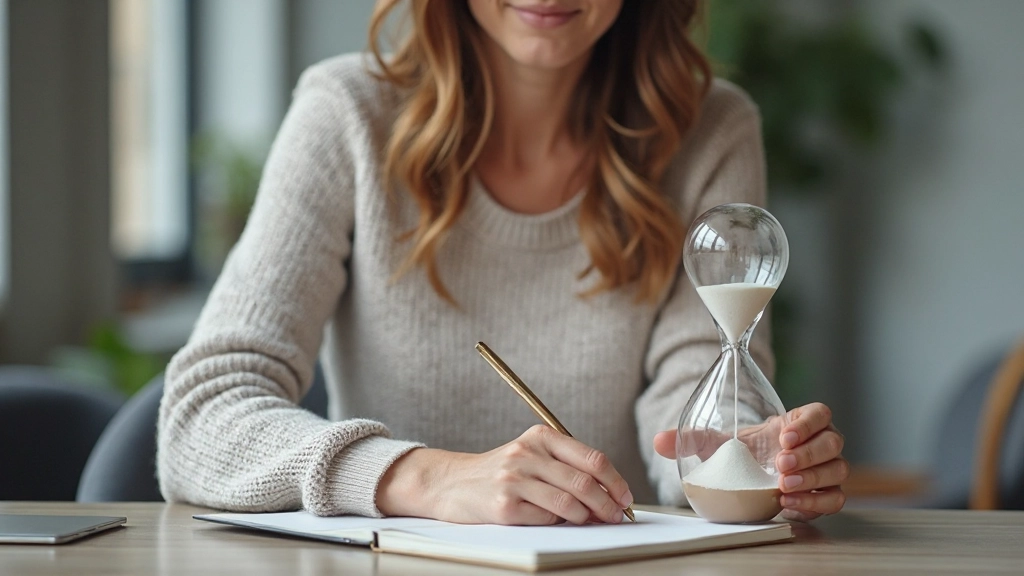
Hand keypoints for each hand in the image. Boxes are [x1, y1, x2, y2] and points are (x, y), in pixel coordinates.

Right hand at [377, 425, 632, 524]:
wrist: (451, 483)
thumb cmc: (501, 472)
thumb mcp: (532, 455)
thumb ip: (566, 467)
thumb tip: (608, 495)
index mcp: (541, 437)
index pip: (593, 458)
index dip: (616, 481)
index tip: (625, 498)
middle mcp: (527, 454)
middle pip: (584, 482)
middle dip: (607, 504)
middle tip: (615, 516)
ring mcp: (514, 479)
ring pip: (568, 504)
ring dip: (586, 518)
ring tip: (590, 521)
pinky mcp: (503, 506)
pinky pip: (545, 519)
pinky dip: (557, 523)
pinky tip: (555, 521)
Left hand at [653, 402, 847, 521]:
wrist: (753, 478)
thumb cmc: (743, 453)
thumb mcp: (719, 444)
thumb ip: (693, 439)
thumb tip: (659, 440)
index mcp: (798, 422)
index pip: (819, 413)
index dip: (807, 423)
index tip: (783, 436)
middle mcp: (818, 443)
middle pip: (832, 443)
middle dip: (807, 455)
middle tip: (780, 467)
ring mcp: (825, 470)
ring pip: (837, 471)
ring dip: (813, 479)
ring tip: (783, 487)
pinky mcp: (824, 494)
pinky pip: (834, 499)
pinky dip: (815, 502)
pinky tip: (789, 504)